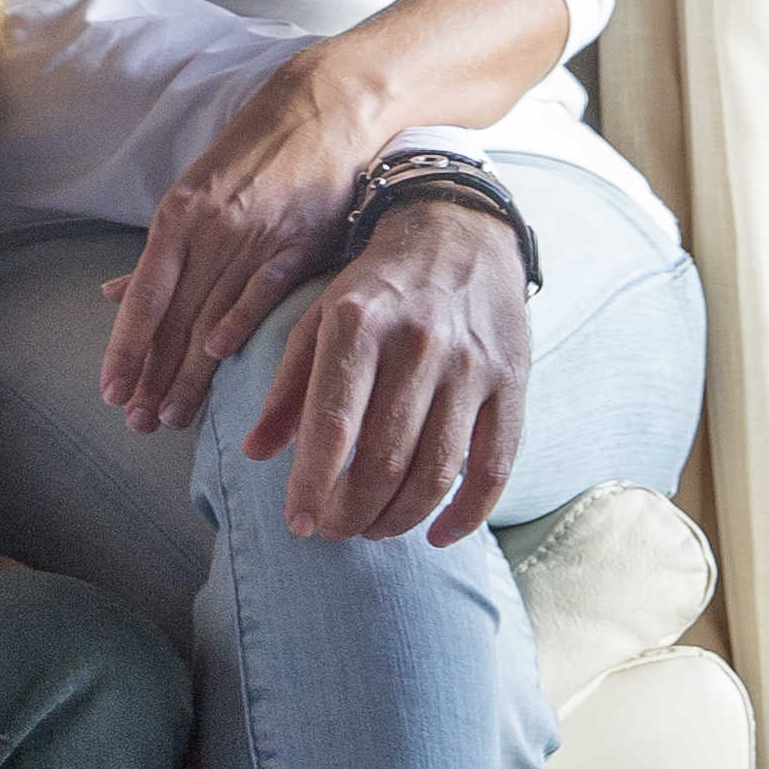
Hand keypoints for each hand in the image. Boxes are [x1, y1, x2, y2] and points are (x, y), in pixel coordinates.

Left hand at [104, 41, 380, 426]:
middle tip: (137, 423)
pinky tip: (220, 355)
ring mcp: (253, 235)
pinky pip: (263, 287)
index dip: (126, 349)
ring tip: (172, 415)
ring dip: (191, 370)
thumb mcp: (194, 197)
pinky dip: (240, 320)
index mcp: (176, 220)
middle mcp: (207, 230)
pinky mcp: (298, 240)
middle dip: (154, 375)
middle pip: (173, 317)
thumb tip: (112, 296)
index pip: (142, 299)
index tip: (112, 392)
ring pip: (212, 314)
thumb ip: (161, 257)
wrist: (322, 110)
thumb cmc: (253, 159)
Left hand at [239, 196, 529, 543]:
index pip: (333, 421)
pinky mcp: (512, 383)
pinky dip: (468, 512)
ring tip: (372, 532)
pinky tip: (439, 535)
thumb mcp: (316, 317)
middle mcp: (418, 346)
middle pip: (386, 455)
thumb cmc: (374, 285)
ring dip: (402, 515)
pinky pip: (495, 466)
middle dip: (354, 508)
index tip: (297, 524)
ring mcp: (471, 367)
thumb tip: (256, 452)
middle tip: (333, 532)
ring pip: (438, 469)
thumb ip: (287, 385)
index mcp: (357, 326)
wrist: (458, 233)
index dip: (313, 482)